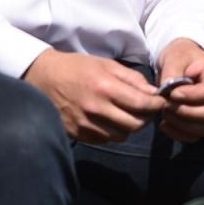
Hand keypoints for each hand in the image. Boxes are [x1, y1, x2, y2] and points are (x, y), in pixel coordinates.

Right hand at [23, 49, 165, 143]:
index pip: (142, 104)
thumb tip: (154, 93)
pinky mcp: (78, 134)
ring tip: (124, 114)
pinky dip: (111, 132)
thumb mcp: (106, 64)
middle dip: (145, 117)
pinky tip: (107, 120)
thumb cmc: (76, 68)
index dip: (157, 105)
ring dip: (128, 126)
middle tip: (144, 108)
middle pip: (135, 124)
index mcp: (105, 87)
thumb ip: (132, 79)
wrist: (43, 78)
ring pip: (122, 136)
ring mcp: (86, 124)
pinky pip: (105, 140)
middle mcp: (96, 109)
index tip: (160, 102)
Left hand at [155, 39, 203, 143]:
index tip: (173, 94)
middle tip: (165, 105)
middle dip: (186, 113)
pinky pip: (195, 136)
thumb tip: (166, 90)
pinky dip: (179, 134)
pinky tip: (164, 125)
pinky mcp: (201, 122)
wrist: (179, 63)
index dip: (192, 96)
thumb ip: (172, 71)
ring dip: (182, 125)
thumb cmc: (180, 57)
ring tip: (164, 114)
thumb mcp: (175, 56)